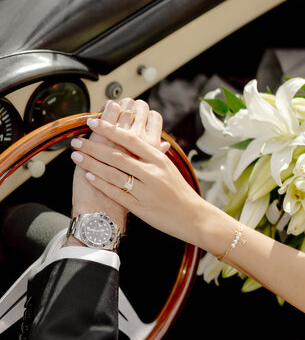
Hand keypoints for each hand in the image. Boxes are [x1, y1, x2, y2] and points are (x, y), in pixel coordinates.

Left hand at [71, 98, 169, 237]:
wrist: (193, 217)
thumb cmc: (180, 192)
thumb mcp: (169, 168)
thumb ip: (152, 154)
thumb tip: (135, 139)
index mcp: (159, 159)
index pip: (130, 139)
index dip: (110, 129)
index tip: (93, 122)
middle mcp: (152, 173)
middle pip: (117, 156)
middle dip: (93, 147)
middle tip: (77, 140)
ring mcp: (145, 191)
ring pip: (113, 173)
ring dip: (92, 164)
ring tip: (77, 156)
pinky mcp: (140, 207)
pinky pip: (116, 193)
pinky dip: (100, 183)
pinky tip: (88, 175)